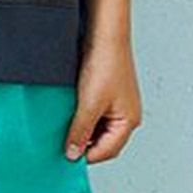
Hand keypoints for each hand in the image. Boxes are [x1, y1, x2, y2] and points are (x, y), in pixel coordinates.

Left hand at [65, 36, 141, 163]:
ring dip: (82, 132)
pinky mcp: (107, 99)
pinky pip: (94, 118)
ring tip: (66, 127)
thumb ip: (80, 132)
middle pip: (102, 145)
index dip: (85, 156)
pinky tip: (70, 115)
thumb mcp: (89, 105)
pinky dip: (82, 120)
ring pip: (96, 132)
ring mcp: (117, 108)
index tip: (65, 156)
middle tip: (63, 144)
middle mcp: (126, 117)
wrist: (105, 35)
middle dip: (84, 145)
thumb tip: (73, 154)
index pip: (106, 152)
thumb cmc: (106, 65)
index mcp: (128, 122)